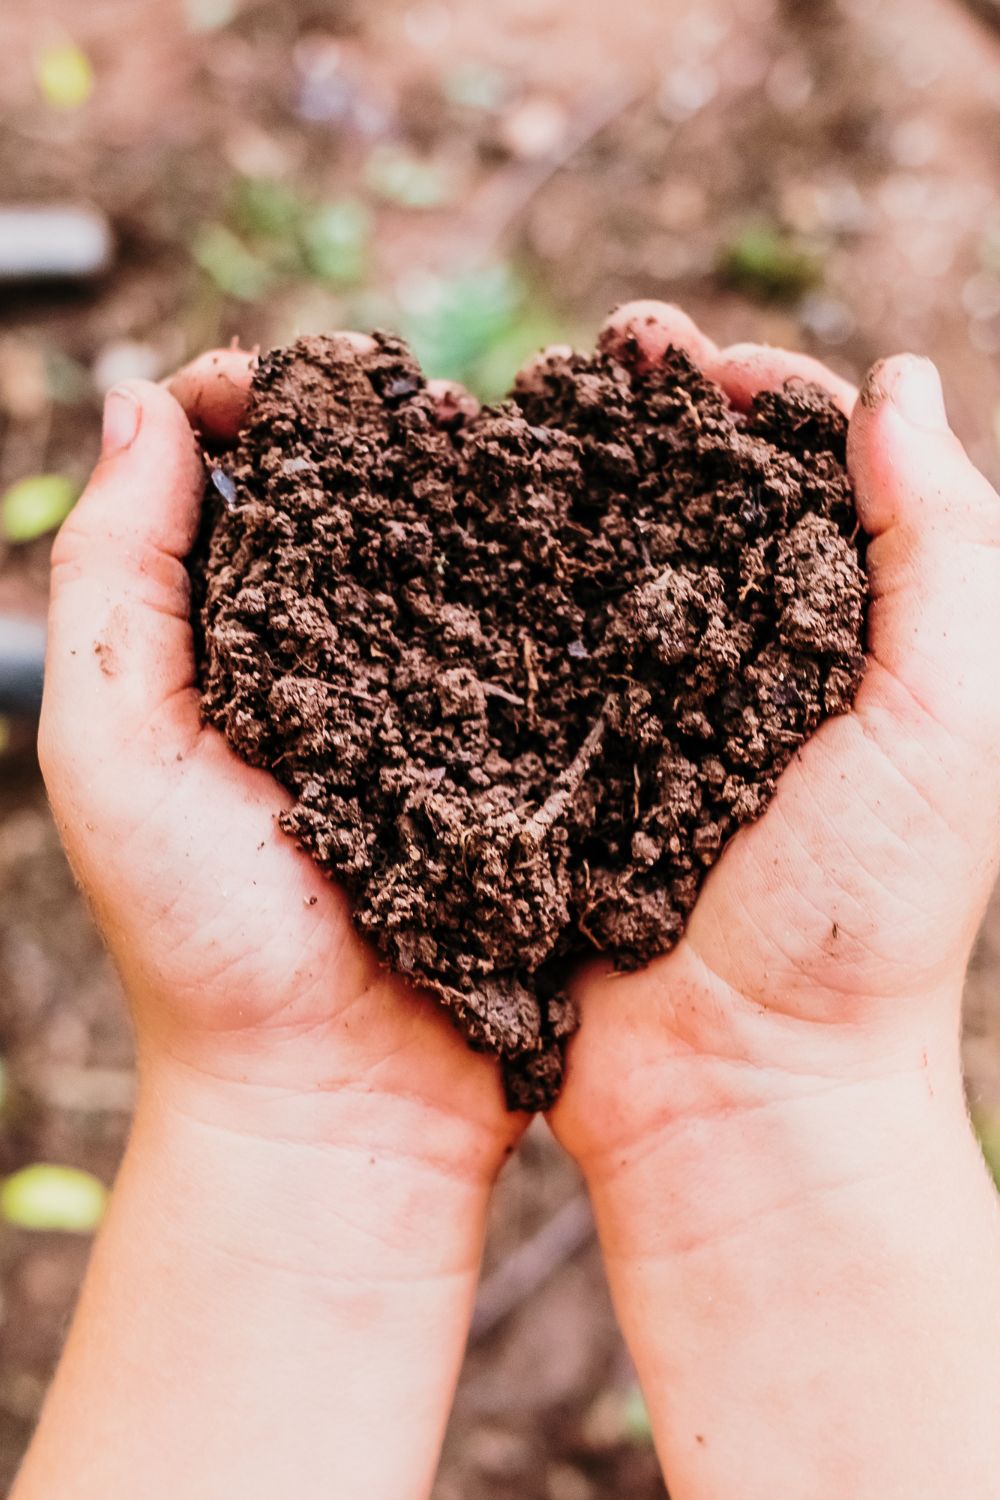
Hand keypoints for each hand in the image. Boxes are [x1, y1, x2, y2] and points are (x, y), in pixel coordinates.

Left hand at [22, 342, 521, 1499]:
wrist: (340, 1101)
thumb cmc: (207, 940)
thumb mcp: (114, 750)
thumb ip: (113, 577)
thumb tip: (141, 398)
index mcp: (226, 649)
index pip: (236, 486)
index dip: (253, 409)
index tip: (295, 375)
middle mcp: (336, 665)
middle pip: (358, 509)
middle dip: (388, 435)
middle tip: (434, 389)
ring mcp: (439, 711)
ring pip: (464, 569)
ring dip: (490, 502)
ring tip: (527, 441)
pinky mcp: (522, 763)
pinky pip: (545, 656)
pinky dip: (563, 596)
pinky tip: (598, 546)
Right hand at [542, 304, 999, 1499]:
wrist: (738, 1091)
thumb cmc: (860, 918)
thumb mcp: (946, 721)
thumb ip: (941, 548)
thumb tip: (899, 379)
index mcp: (847, 643)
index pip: (810, 479)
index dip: (761, 402)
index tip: (705, 361)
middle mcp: (743, 665)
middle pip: (695, 501)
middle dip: (651, 414)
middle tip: (606, 346)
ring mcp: (642, 714)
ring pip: (602, 564)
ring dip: (567, 480)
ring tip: (521, 412)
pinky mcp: (560, 768)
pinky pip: (526, 655)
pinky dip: (499, 587)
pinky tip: (460, 532)